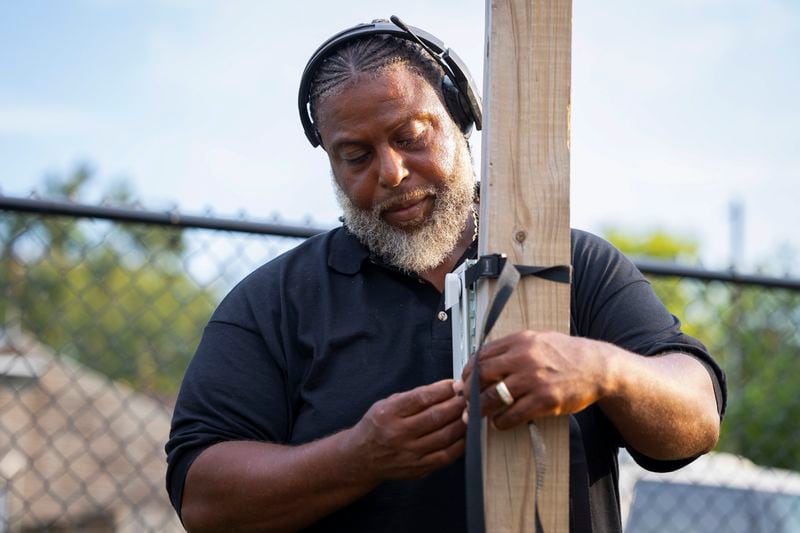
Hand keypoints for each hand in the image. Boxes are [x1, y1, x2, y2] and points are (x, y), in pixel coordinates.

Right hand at [345, 379, 466, 481]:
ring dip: (461, 422)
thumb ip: (414, 396)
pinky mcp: (419, 469)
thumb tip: (445, 389)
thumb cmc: (377, 427)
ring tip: (469, 413)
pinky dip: (459, 444)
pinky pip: (446, 456)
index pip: (421, 398)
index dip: (442, 390)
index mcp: (389, 414)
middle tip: (468, 396)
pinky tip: (464, 434)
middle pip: (436, 416)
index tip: (455, 384)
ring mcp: (410, 454)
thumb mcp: (386, 404)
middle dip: (456, 404)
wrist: (362, 458)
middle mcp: (398, 434)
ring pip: (444, 436)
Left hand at [461, 331, 612, 429]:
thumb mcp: (538, 339)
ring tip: (476, 415)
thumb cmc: (566, 353)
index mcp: (521, 341)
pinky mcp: (545, 400)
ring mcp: (534, 380)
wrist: (597, 367)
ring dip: (480, 410)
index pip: (482, 355)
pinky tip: (500, 422)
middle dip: (469, 390)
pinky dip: (502, 421)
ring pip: (493, 397)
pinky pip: (513, 415)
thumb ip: (512, 347)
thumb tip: (484, 359)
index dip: (468, 370)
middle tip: (466, 400)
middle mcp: (524, 358)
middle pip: (482, 375)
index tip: (465, 380)